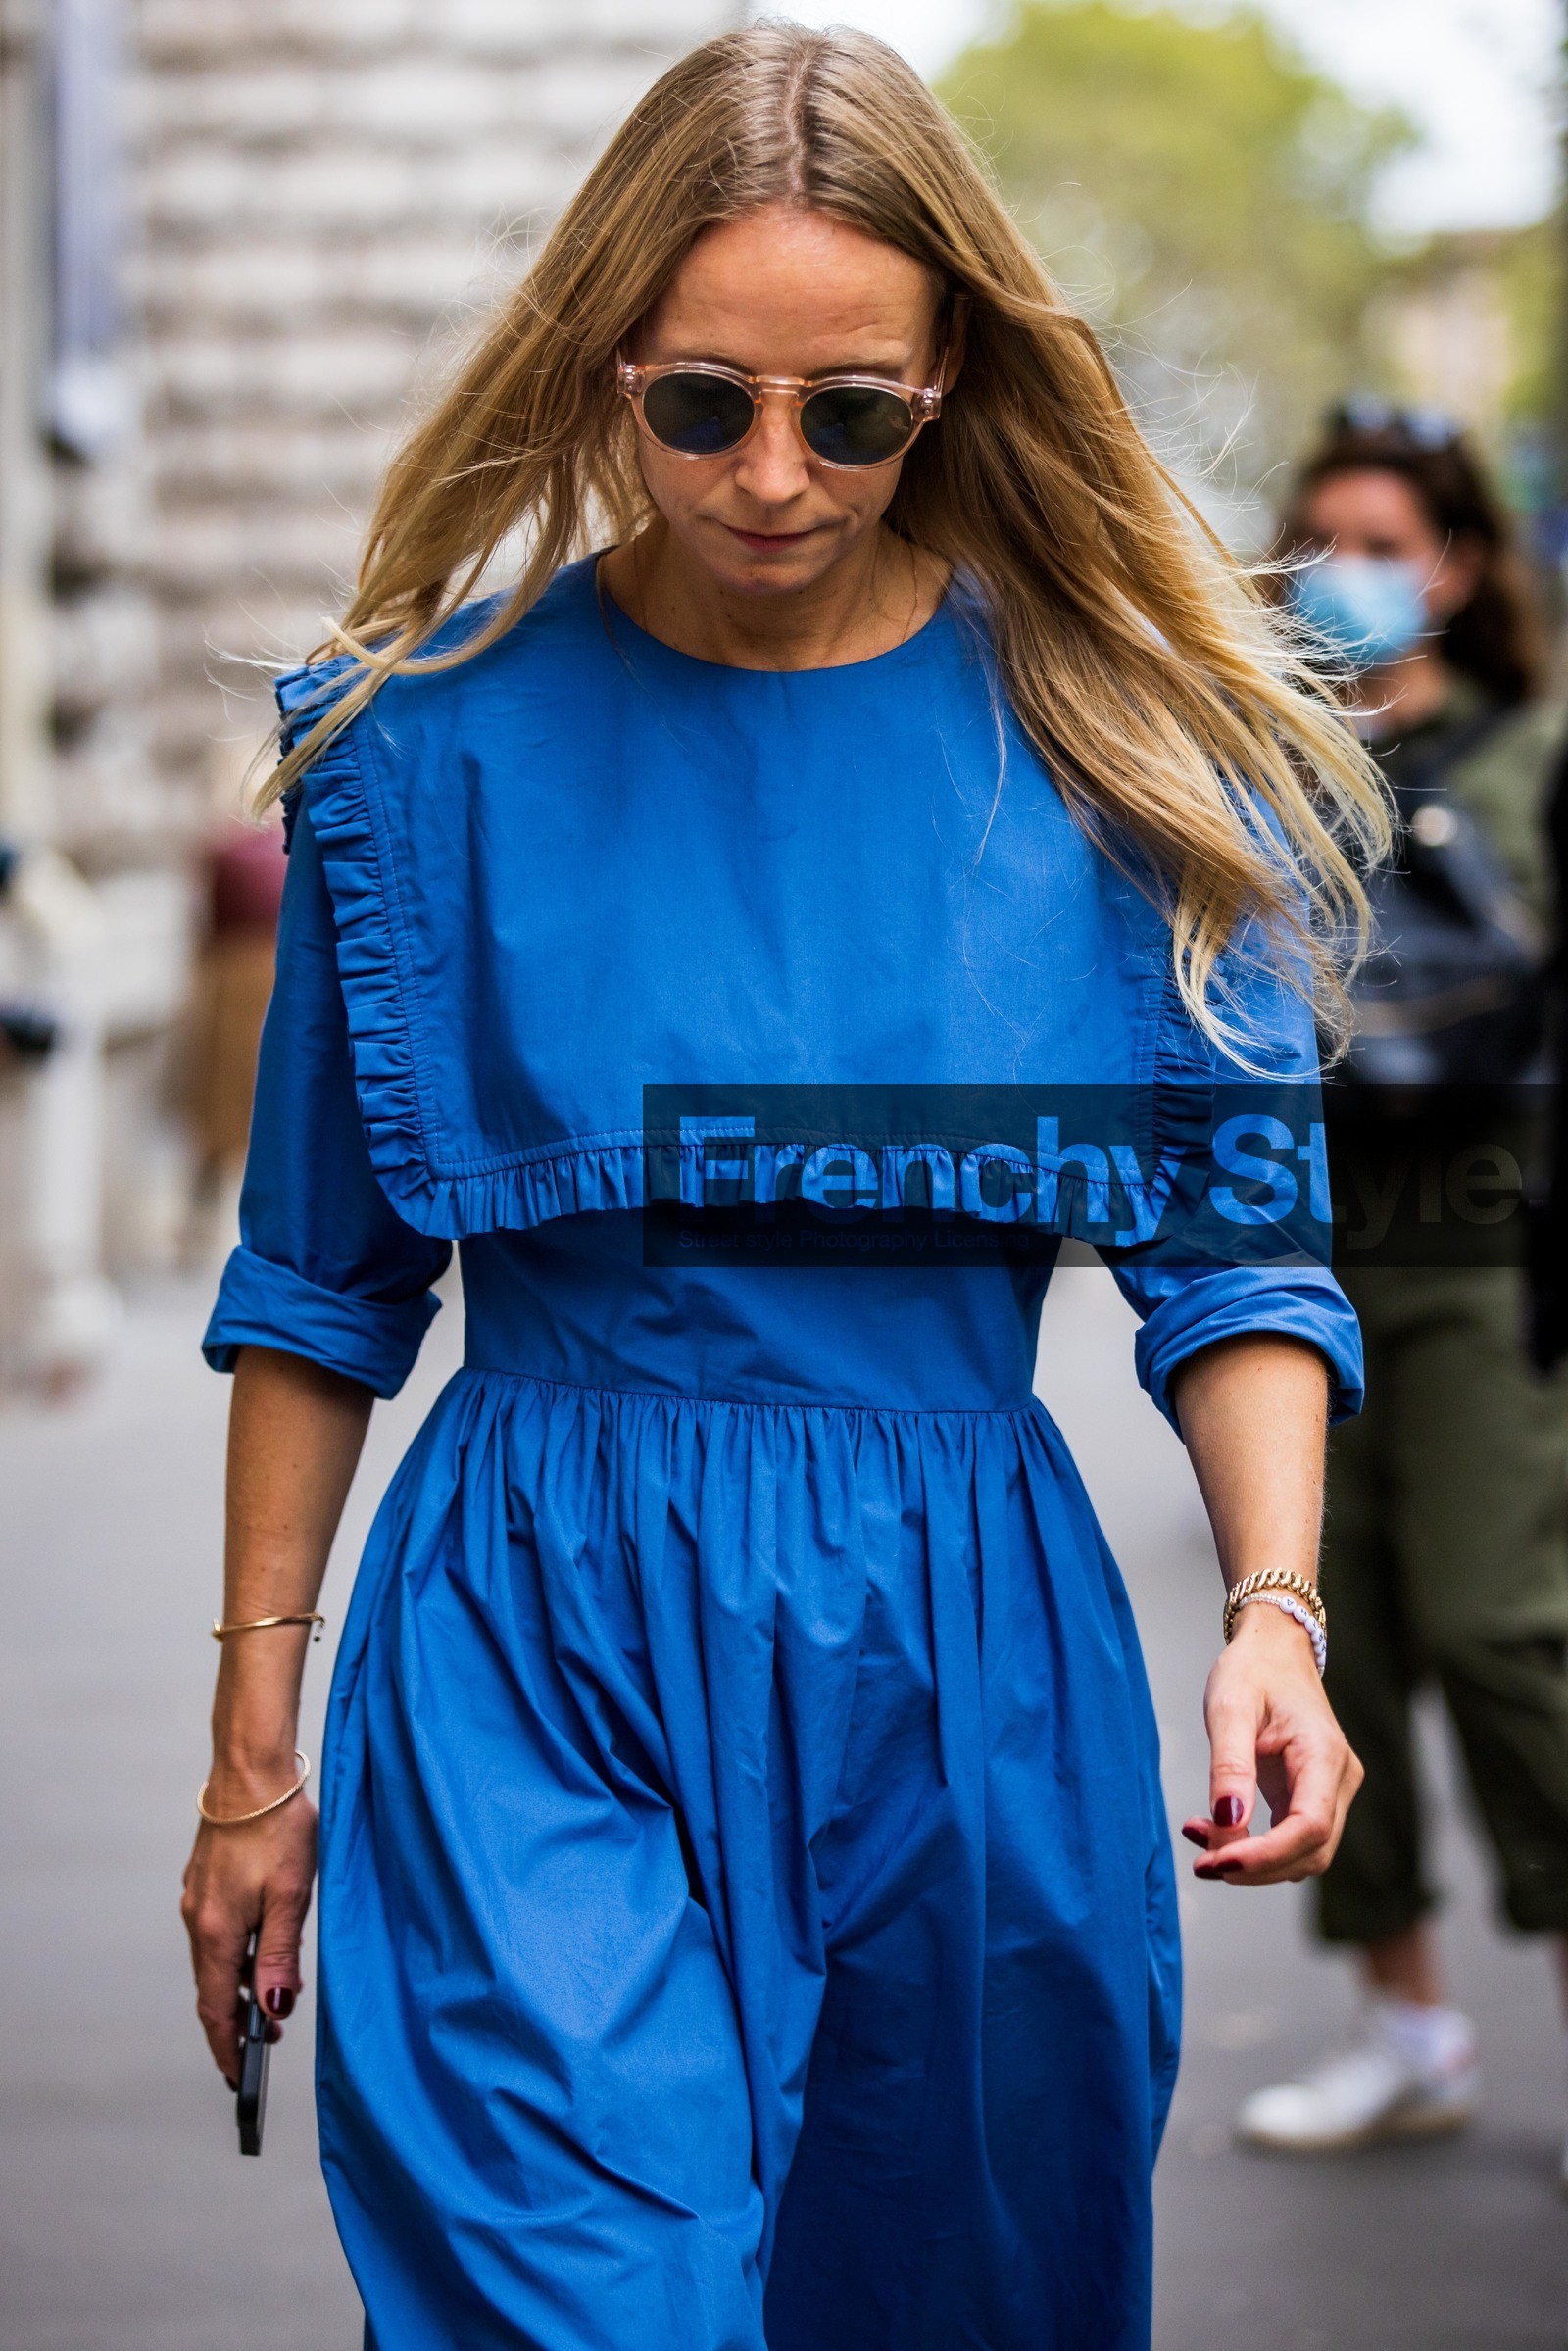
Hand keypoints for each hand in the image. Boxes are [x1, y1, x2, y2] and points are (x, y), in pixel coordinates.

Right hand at [180, 1766, 317, 2084]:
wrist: (251, 1772)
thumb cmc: (277, 1827)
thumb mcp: (290, 1895)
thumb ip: (280, 1954)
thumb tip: (273, 2007)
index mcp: (217, 1930)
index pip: (215, 2007)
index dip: (227, 2046)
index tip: (238, 2078)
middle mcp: (198, 1920)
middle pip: (210, 1989)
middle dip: (232, 2024)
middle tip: (260, 2050)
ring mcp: (197, 1900)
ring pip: (213, 1961)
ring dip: (234, 1989)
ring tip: (267, 2007)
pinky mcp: (205, 1883)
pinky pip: (215, 1935)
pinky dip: (232, 1958)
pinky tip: (256, 1956)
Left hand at [1180, 1603, 1361, 1885]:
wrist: (1274, 1650)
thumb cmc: (1253, 1671)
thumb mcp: (1229, 1708)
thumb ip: (1229, 1765)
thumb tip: (1228, 1821)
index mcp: (1324, 1753)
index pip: (1311, 1827)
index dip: (1267, 1855)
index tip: (1218, 1862)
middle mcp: (1338, 1778)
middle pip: (1310, 1851)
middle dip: (1256, 1866)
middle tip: (1201, 1861)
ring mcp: (1330, 1791)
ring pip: (1303, 1853)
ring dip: (1254, 1862)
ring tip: (1200, 1837)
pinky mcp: (1312, 1797)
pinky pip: (1291, 1838)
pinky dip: (1255, 1846)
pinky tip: (1214, 1830)